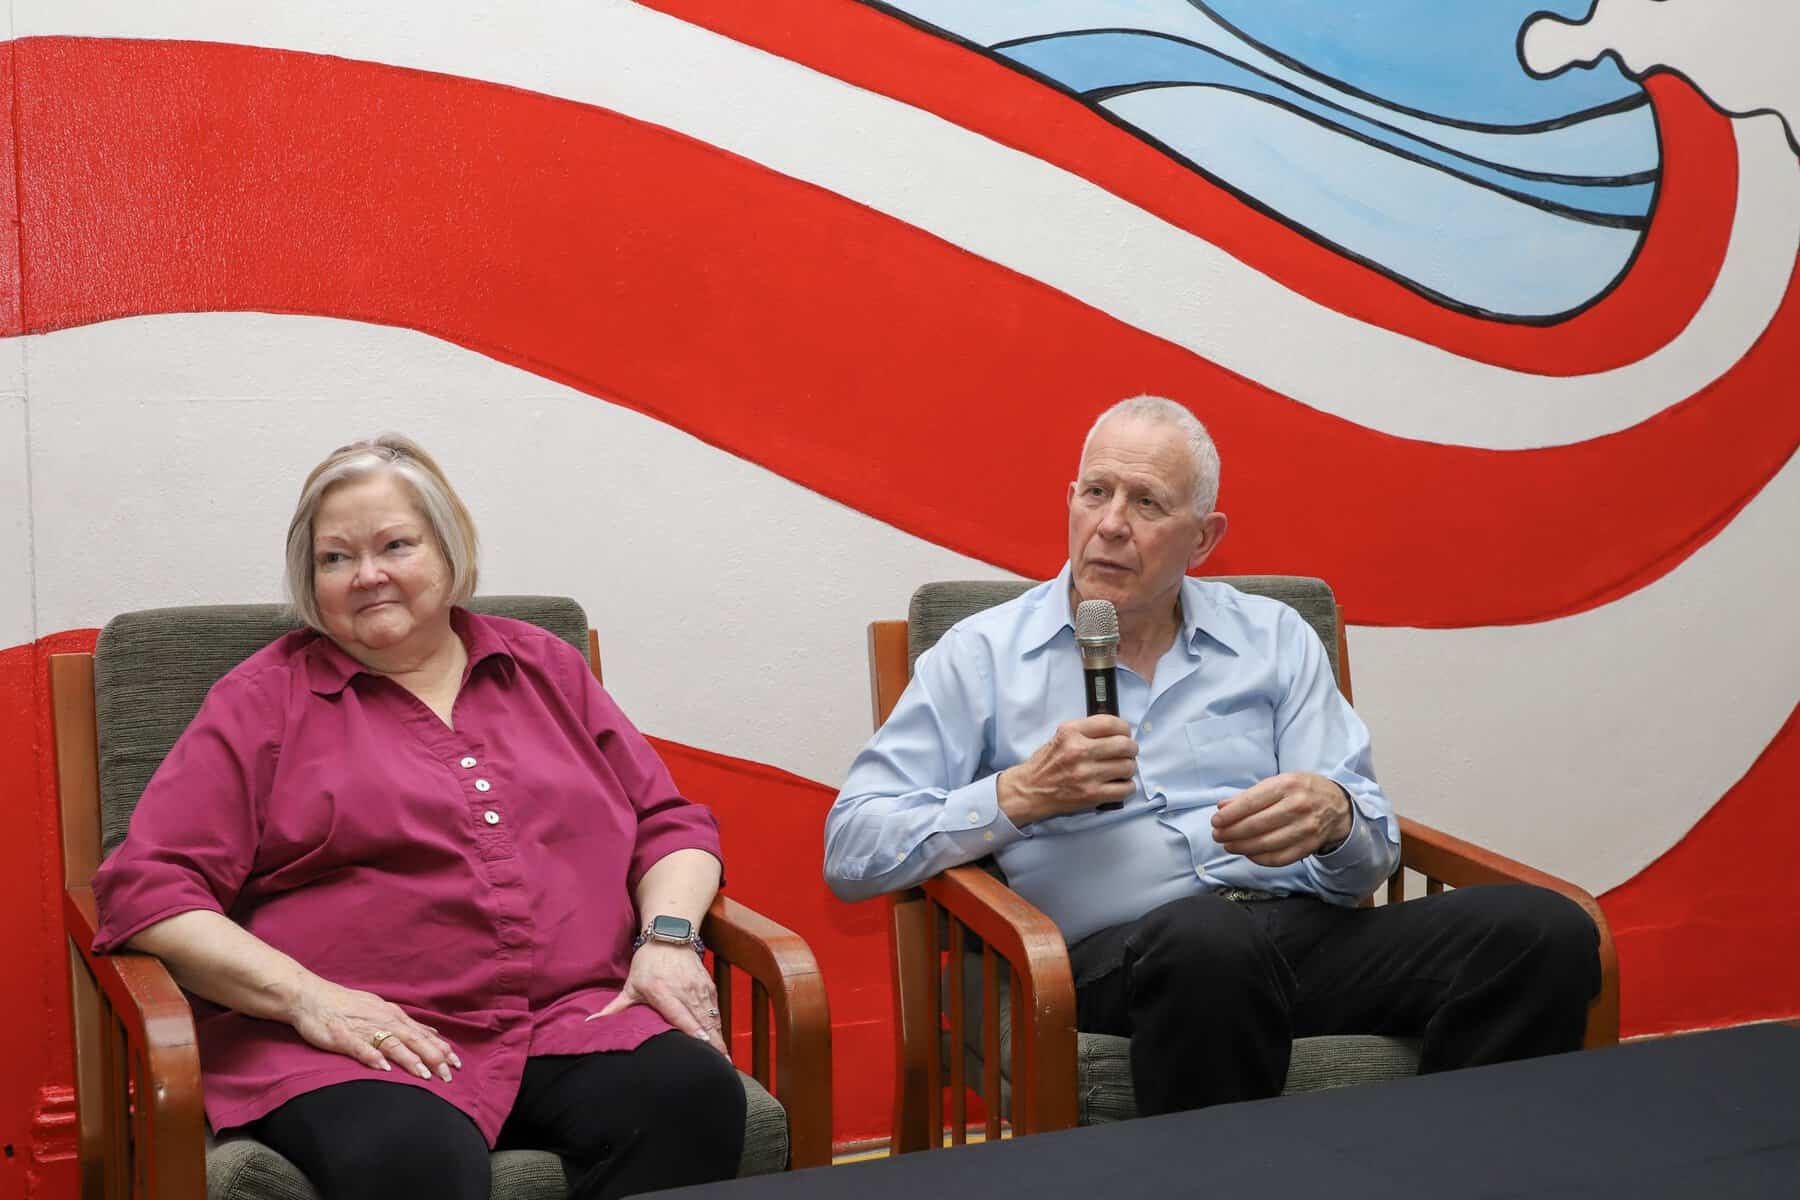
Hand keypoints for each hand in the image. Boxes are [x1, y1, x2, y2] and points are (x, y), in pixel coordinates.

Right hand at [285, 977, 461, 1081]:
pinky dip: (373, 1057)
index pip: (422, 1034)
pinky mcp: (343, 1036)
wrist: (310, 997)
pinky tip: (383, 1068)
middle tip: (448, 1075)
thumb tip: (431, 1032)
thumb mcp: (381, 1010)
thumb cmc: (347, 1005)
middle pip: (413, 1040)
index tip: (458, 1063)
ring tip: (424, 1075)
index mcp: (392, 1016)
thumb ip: (405, 1024)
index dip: (440, 1048)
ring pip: (391, 1044)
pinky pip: (360, 1048)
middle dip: (432, 1058)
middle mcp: (382, 1020)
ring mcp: (363, 1028)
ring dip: (409, 1059)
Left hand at [594, 942, 725, 1053]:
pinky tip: (720, 1040)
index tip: (704, 1046)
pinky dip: (718, 1024)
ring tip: (725, 1058)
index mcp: (663, 993)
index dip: (694, 1031)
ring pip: (712, 1016)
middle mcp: (684, 991)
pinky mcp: (708, 985)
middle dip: (713, 1043)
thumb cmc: (648, 963)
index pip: (681, 1016)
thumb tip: (590, 1024)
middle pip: (702, 1021)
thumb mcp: (630, 986)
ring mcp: (698, 988)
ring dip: (718, 1037)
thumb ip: (614, 1008)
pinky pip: (716, 1008)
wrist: (669, 936)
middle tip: (722, 1064)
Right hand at [997, 715, 1136, 825]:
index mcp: (1071, 732)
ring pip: (1128, 767)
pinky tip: (1119, 785)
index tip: (1124, 734)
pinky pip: (1125, 788)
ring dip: (1128, 768)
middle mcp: (1079, 751)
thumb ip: (1085, 731)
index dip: (1124, 729)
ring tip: (1121, 770)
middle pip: (1124, 745)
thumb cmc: (1046, 764)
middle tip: (1127, 753)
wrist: (1030, 791)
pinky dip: (1127, 787)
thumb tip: (1116, 731)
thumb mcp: (1060, 737)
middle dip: (1130, 749)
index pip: (1110, 723)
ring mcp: (1087, 774)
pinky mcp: (1092, 795)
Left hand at [1212, 772, 1352, 866]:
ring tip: (1229, 845)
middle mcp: (1298, 806)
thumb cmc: (1302, 791)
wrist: (1338, 805)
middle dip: (1231, 833)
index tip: (1216, 821)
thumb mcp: (1279, 783)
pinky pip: (1280, 857)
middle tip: (1218, 836)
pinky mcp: (1310, 845)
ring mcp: (1306, 828)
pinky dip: (1260, 858)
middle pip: (1256, 825)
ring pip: (1266, 844)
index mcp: (1287, 785)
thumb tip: (1222, 807)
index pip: (1251, 803)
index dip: (1229, 815)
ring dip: (1242, 847)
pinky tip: (1248, 854)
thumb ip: (1249, 795)